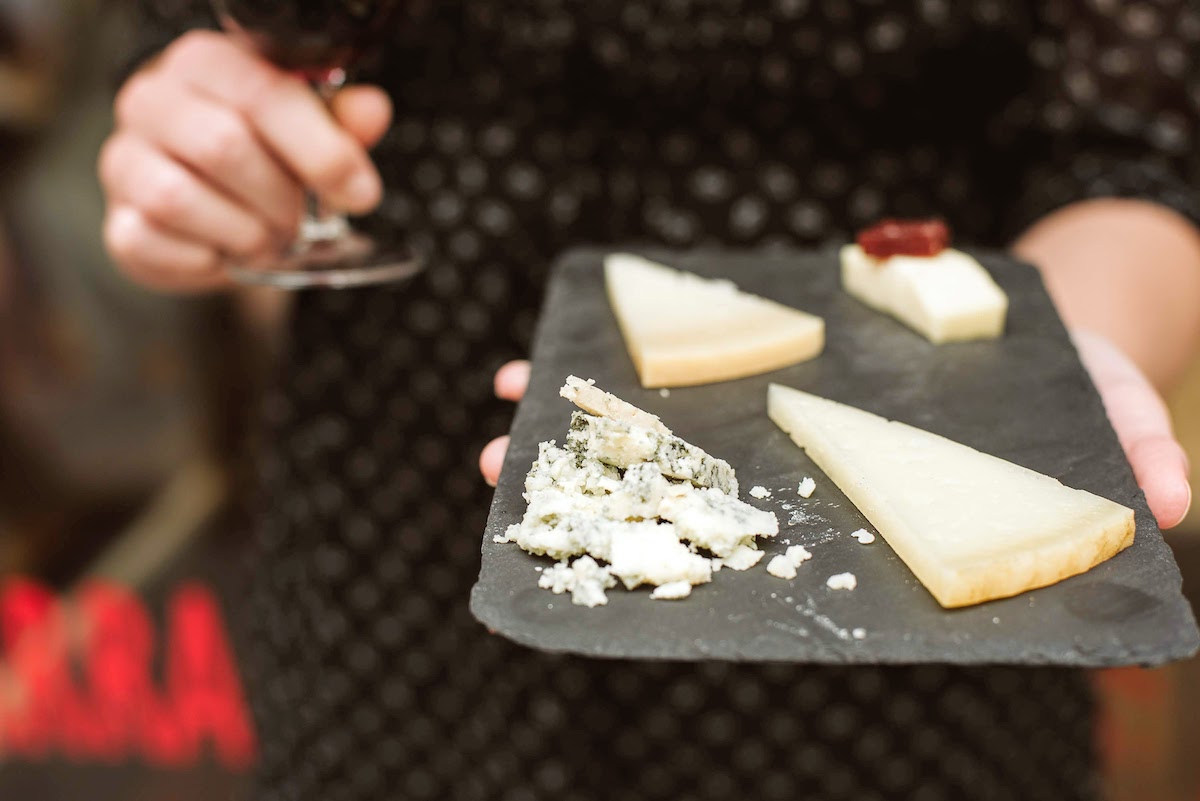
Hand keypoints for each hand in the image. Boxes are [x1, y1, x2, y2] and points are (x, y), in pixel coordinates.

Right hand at [99, 31, 391, 291]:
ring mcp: (124, 159)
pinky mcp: (117, 221)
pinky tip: (225, 250)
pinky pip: (152, 243)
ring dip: (244, 233)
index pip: (265, 94)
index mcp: (209, 63)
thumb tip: (370, 110)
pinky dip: (206, 259)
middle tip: (302, 222)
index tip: (359, 192)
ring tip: (267, 238)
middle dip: (281, 199)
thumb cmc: (266, 159)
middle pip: (222, 146)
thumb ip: (343, 121)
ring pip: (178, 198)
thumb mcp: (313, 133)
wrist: (215, 212)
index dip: (321, 150)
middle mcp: (153, 99)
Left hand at [478, 342, 1193, 529]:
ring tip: (499, 424)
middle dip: (590, 493)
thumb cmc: (1052, 383)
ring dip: (570, 430)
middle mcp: (803, 466)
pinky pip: (662, 358)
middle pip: (682, 493)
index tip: (592, 561)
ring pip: (657, 431)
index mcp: (858, 499)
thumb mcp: (1096, 410)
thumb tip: (1173, 506)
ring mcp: (771, 408)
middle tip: (505, 485)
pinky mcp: (757, 349)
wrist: (1024, 319)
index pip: (761, 547)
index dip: (680, 560)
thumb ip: (1117, 453)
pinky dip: (594, 358)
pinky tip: (535, 355)